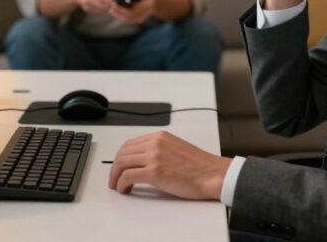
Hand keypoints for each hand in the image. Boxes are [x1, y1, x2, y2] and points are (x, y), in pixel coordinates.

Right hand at [69, 0, 117, 13]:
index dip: (109, 0)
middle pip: (101, 5)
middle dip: (110, 5)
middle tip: (116, 1)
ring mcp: (86, 5)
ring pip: (101, 10)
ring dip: (108, 7)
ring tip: (112, 2)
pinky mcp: (88, 9)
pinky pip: (99, 11)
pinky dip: (104, 8)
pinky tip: (106, 4)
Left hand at [107, 0, 154, 24]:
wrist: (152, 2)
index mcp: (147, 6)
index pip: (133, 10)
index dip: (122, 8)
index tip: (114, 3)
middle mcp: (144, 15)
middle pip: (128, 16)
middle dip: (118, 11)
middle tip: (109, 6)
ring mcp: (139, 19)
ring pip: (126, 19)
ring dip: (117, 14)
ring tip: (109, 8)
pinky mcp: (135, 20)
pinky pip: (125, 19)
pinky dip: (118, 15)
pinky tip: (112, 10)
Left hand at [108, 131, 231, 199]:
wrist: (212, 174)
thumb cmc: (200, 166)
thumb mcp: (176, 149)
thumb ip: (159, 150)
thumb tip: (144, 161)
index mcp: (160, 137)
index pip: (130, 144)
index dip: (121, 157)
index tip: (118, 166)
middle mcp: (155, 143)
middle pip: (123, 153)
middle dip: (114, 167)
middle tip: (114, 178)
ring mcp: (154, 157)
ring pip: (122, 164)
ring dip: (115, 177)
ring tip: (117, 186)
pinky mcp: (154, 172)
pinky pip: (128, 176)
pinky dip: (122, 184)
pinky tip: (125, 189)